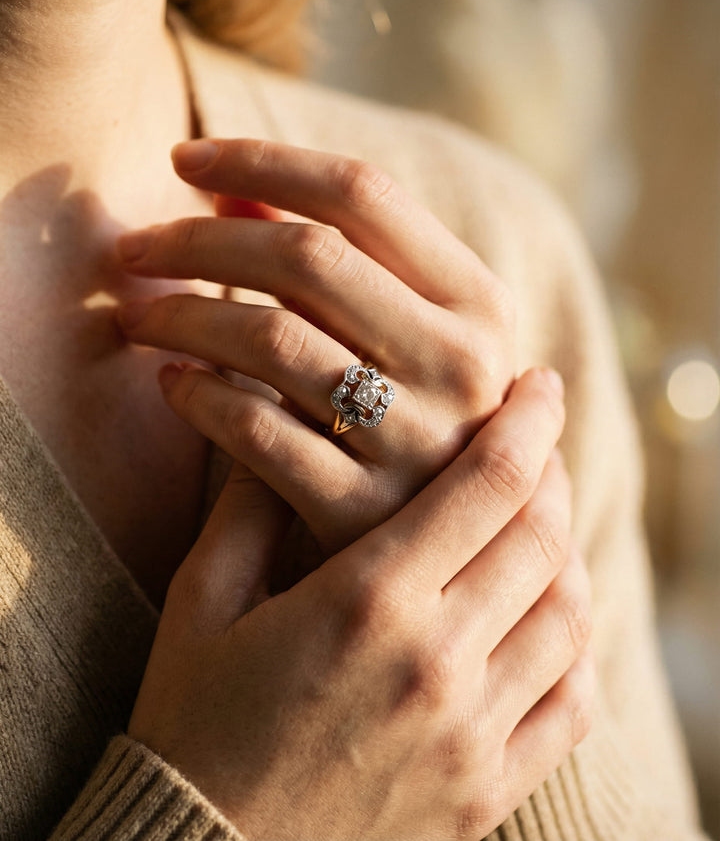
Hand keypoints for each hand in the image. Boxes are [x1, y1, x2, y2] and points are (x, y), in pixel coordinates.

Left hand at [115, 138, 515, 551]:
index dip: (263, 161)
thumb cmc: (423, 415)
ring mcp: (414, 439)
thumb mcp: (414, 334)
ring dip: (181, 315)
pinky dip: (197, 398)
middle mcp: (460, 362)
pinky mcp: (360, 510)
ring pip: (270, 338)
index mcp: (481, 302)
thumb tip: (229, 191)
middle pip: (306, 257)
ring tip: (137, 316)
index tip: (182, 158)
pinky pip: (254, 432)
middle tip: (133, 249)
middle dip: (198, 239)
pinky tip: (171, 384)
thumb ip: (339, 262)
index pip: (363, 192)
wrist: (465, 544)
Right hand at [128, 369, 593, 839]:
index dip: (527, 420)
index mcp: (369, 604)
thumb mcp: (204, 602)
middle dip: (550, 469)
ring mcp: (473, 735)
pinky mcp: (485, 790)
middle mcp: (439, 663)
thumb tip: (280, 426)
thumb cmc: (193, 722)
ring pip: (569, 613)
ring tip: (538, 517)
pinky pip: (571, 702)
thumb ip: (251, 507)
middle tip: (535, 440)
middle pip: (541, 535)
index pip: (488, 484)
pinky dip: (574, 642)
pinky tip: (547, 614)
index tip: (539, 384)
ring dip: (565, 548)